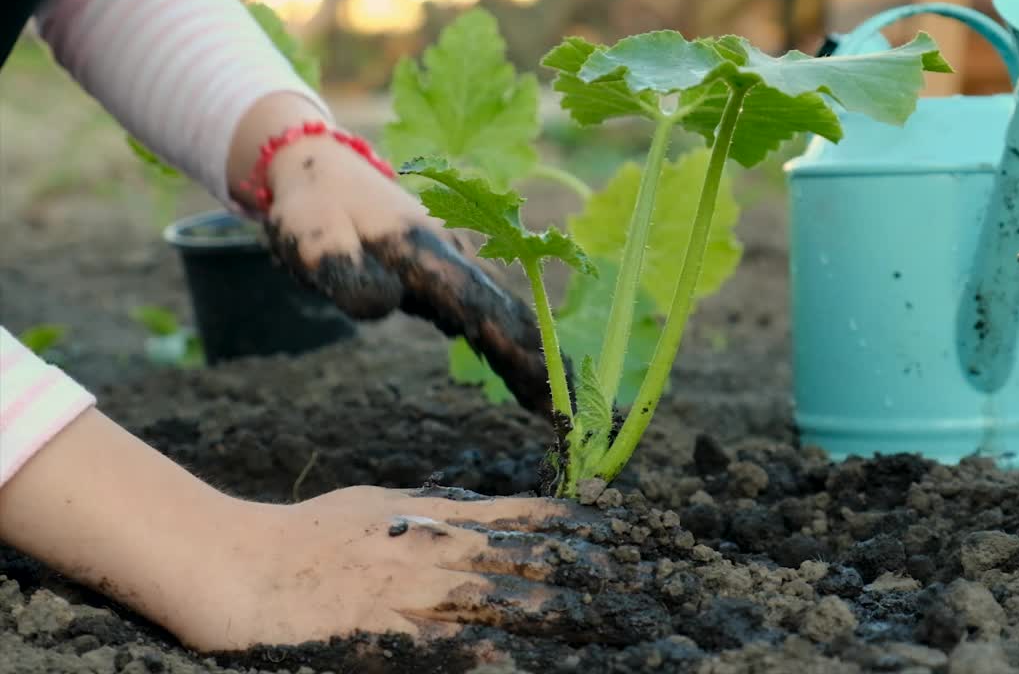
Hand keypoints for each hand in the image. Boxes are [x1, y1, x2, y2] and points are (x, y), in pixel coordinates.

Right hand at [183, 486, 615, 651]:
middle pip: (524, 559)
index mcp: (431, 518)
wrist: (238, 568)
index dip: (575, 522)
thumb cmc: (307, 535)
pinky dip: (494, 654)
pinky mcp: (387, 642)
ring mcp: (411, 599)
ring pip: (500, 603)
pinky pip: (453, 650)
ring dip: (557, 610)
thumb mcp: (377, 503)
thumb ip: (432, 507)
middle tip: (638, 576)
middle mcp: (432, 553)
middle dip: (584, 568)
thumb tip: (481, 506)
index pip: (520, 515)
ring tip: (607, 616)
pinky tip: (529, 659)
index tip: (620, 526)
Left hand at [260, 134, 565, 420]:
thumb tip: (387, 303)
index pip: (478, 305)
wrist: (321, 169)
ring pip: (499, 315)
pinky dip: (505, 345)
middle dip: (536, 360)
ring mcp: (452, 264)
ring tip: (554, 403)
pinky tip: (521, 374)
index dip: (513, 345)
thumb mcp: (314, 240)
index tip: (546, 382)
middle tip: (567, 408)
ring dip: (527, 357)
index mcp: (424, 250)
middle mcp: (451, 256)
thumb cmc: (315, 208)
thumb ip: (346, 273)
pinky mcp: (445, 275)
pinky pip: (484, 314)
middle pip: (503, 313)